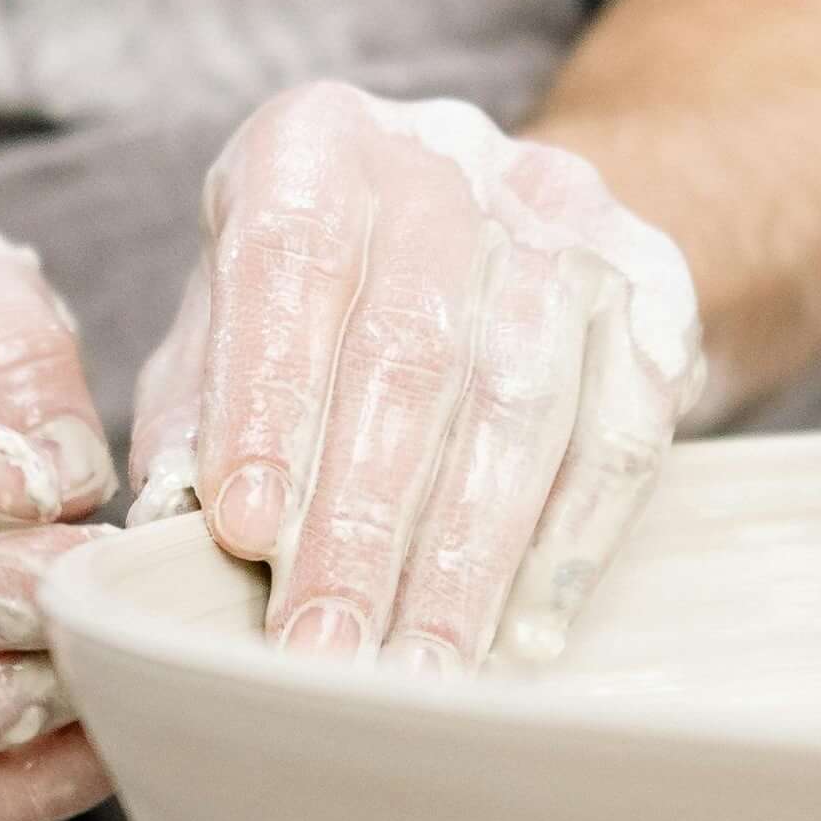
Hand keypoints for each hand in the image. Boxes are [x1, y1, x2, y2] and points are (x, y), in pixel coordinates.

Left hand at [130, 84, 702, 669]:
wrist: (510, 228)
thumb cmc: (326, 296)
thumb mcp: (229, 319)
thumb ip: (196, 408)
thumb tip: (165, 531)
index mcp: (317, 143)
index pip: (291, 262)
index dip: (269, 398)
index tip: (244, 532)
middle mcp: (448, 161)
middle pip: (411, 353)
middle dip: (362, 525)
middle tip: (322, 653)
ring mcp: (565, 222)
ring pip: (523, 402)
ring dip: (466, 558)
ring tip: (416, 677)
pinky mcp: (655, 292)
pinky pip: (624, 432)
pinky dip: (571, 546)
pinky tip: (520, 636)